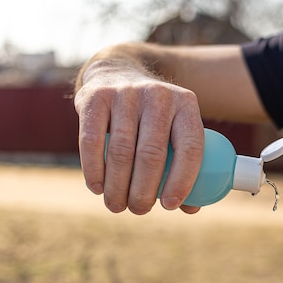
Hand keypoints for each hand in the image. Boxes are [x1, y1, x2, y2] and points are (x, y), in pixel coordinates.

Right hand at [74, 60, 203, 214]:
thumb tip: (190, 208)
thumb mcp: (175, 129)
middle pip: (152, 154)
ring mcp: (125, 93)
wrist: (118, 72)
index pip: (190, 147)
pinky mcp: (95, 97)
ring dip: (117, 187)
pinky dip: (94, 170)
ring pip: (121, 151)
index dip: (182, 180)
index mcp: (186, 105)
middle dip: (144, 191)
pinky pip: (92, 141)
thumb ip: (184, 165)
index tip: (170, 206)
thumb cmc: (153, 117)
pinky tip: (96, 187)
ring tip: (117, 206)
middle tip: (139, 210)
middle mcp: (158, 96)